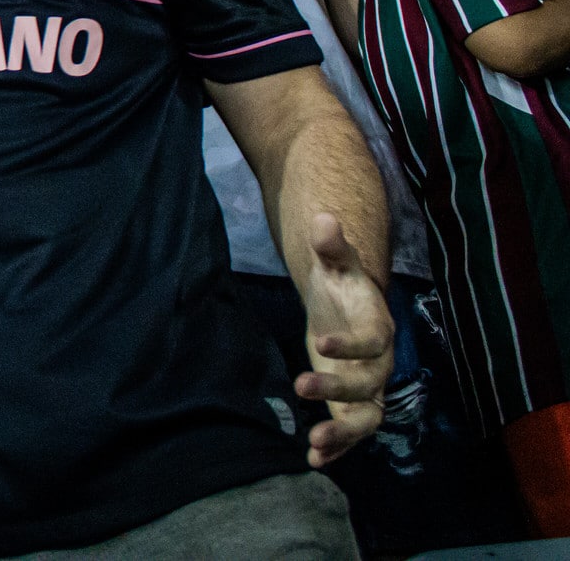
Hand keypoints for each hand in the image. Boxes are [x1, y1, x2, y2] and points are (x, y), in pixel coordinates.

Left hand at [295, 213, 393, 467]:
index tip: (319, 342)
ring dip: (342, 433)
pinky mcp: (350, 405)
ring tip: (314, 444)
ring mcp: (366, 389)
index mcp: (378, 330)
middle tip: (301, 386)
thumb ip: (332, 246)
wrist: (346, 309)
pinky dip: (337, 448)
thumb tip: (323, 219)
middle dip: (337, 389)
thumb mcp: (337, 265)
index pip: (372, 342)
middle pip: (368, 385)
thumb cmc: (342, 286)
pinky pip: (350, 432)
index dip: (350, 345)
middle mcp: (378, 365)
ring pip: (365, 418)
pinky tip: (312, 461)